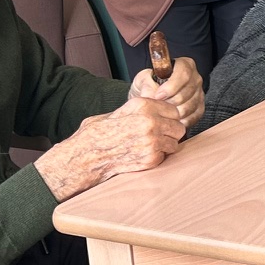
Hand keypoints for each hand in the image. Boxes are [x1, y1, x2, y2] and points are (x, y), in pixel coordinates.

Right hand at [35, 97, 182, 200]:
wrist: (85, 156)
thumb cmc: (97, 134)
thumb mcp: (117, 112)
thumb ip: (139, 110)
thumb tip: (156, 109)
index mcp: (142, 105)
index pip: (174, 110)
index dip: (169, 117)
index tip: (162, 122)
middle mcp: (150, 121)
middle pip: (179, 127)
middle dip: (171, 132)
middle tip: (159, 136)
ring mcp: (152, 141)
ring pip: (175, 143)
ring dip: (166, 146)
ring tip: (150, 146)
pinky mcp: (151, 159)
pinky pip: (165, 157)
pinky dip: (158, 157)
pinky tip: (143, 155)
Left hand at [131, 56, 203, 124]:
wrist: (151, 96)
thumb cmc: (149, 85)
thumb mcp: (143, 80)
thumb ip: (146, 85)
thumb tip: (150, 95)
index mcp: (184, 65)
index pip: (184, 74)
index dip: (171, 87)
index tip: (158, 96)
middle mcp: (195, 78)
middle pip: (188, 91)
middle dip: (171, 102)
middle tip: (159, 106)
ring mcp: (199, 93)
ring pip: (191, 106)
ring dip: (175, 112)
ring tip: (163, 113)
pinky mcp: (200, 108)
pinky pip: (194, 116)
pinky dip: (182, 121)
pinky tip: (171, 120)